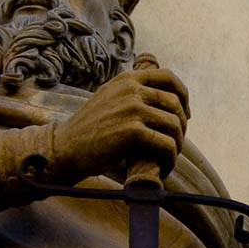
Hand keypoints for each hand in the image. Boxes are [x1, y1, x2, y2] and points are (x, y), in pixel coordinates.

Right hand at [53, 66, 189, 182]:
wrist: (64, 148)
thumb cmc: (89, 130)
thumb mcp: (108, 99)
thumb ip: (131, 93)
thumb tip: (164, 99)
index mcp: (126, 79)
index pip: (168, 77)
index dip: (183, 96)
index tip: (184, 115)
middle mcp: (130, 89)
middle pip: (176, 104)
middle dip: (181, 127)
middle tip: (173, 145)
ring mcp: (131, 108)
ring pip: (174, 125)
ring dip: (177, 147)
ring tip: (167, 160)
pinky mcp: (131, 132)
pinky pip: (166, 145)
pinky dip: (169, 160)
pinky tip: (163, 170)